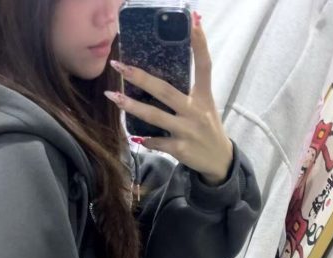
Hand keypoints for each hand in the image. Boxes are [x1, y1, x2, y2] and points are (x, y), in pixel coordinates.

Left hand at [106, 11, 233, 184]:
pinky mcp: (180, 148)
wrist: (219, 161)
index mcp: (204, 96)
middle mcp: (196, 111)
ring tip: (113, 97)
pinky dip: (146, 140)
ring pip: (154, 116)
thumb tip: (165, 74)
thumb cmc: (207, 129)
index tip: (192, 23)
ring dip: (132, 106)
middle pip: (165, 90)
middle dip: (140, 77)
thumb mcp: (206, 106)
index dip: (200, 44)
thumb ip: (191, 90)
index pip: (204, 65)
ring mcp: (187, 130)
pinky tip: (136, 137)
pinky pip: (156, 142)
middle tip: (119, 65)